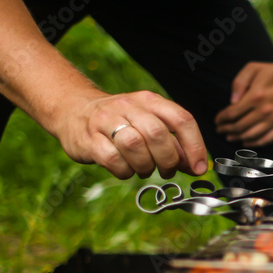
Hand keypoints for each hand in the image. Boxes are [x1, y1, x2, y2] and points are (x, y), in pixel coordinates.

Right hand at [52, 90, 208, 179]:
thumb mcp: (149, 124)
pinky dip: (125, 171)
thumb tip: (196, 166)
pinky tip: (125, 169)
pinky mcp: (89, 139)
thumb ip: (173, 144)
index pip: (181, 118)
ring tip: (144, 169)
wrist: (73, 110)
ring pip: (134, 145)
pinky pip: (113, 160)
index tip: (199, 168)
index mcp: (149, 101)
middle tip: (167, 170)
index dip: (194, 146)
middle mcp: (128, 106)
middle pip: (157, 133)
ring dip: (145, 166)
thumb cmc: (121, 122)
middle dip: (168, 159)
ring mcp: (106, 121)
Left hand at [215, 62, 272, 146]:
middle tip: (220, 130)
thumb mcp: (252, 68)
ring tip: (230, 137)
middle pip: (240, 126)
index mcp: (256, 96)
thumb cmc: (272, 72)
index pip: (232, 113)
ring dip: (237, 137)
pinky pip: (267, 139)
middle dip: (226, 129)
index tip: (217, 120)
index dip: (222, 119)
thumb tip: (232, 102)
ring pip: (251, 135)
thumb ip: (239, 83)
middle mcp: (265, 110)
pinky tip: (246, 142)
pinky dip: (254, 143)